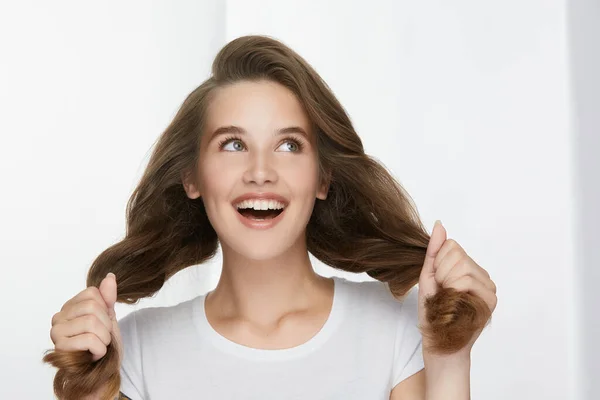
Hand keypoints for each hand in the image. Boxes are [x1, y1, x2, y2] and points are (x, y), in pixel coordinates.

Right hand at [50, 273, 121, 362]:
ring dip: (104, 338)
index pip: (92, 293)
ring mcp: (56, 332)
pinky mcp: (60, 348)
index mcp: (70, 307)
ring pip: (91, 322)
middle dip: (106, 325)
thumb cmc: (104, 343)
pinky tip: (94, 355)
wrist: (103, 370)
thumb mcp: (109, 317)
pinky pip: (88, 339)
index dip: (105, 308)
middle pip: (92, 307)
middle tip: (102, 337)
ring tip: (99, 346)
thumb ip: (108, 297)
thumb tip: (109, 276)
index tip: (103, 323)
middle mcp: (59, 317)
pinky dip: (99, 349)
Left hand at [418, 220, 496, 355]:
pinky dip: (453, 292)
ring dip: (446, 284)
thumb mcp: (428, 277)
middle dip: (441, 273)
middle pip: (457, 254)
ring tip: (448, 301)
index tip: (437, 282)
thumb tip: (439, 224)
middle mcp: (483, 276)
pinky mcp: (490, 301)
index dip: (437, 263)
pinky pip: (466, 281)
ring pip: (462, 267)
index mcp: (470, 269)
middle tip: (443, 294)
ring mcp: (489, 288)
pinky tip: (455, 306)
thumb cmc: (433, 314)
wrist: (439, 345)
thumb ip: (434, 251)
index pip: (451, 246)